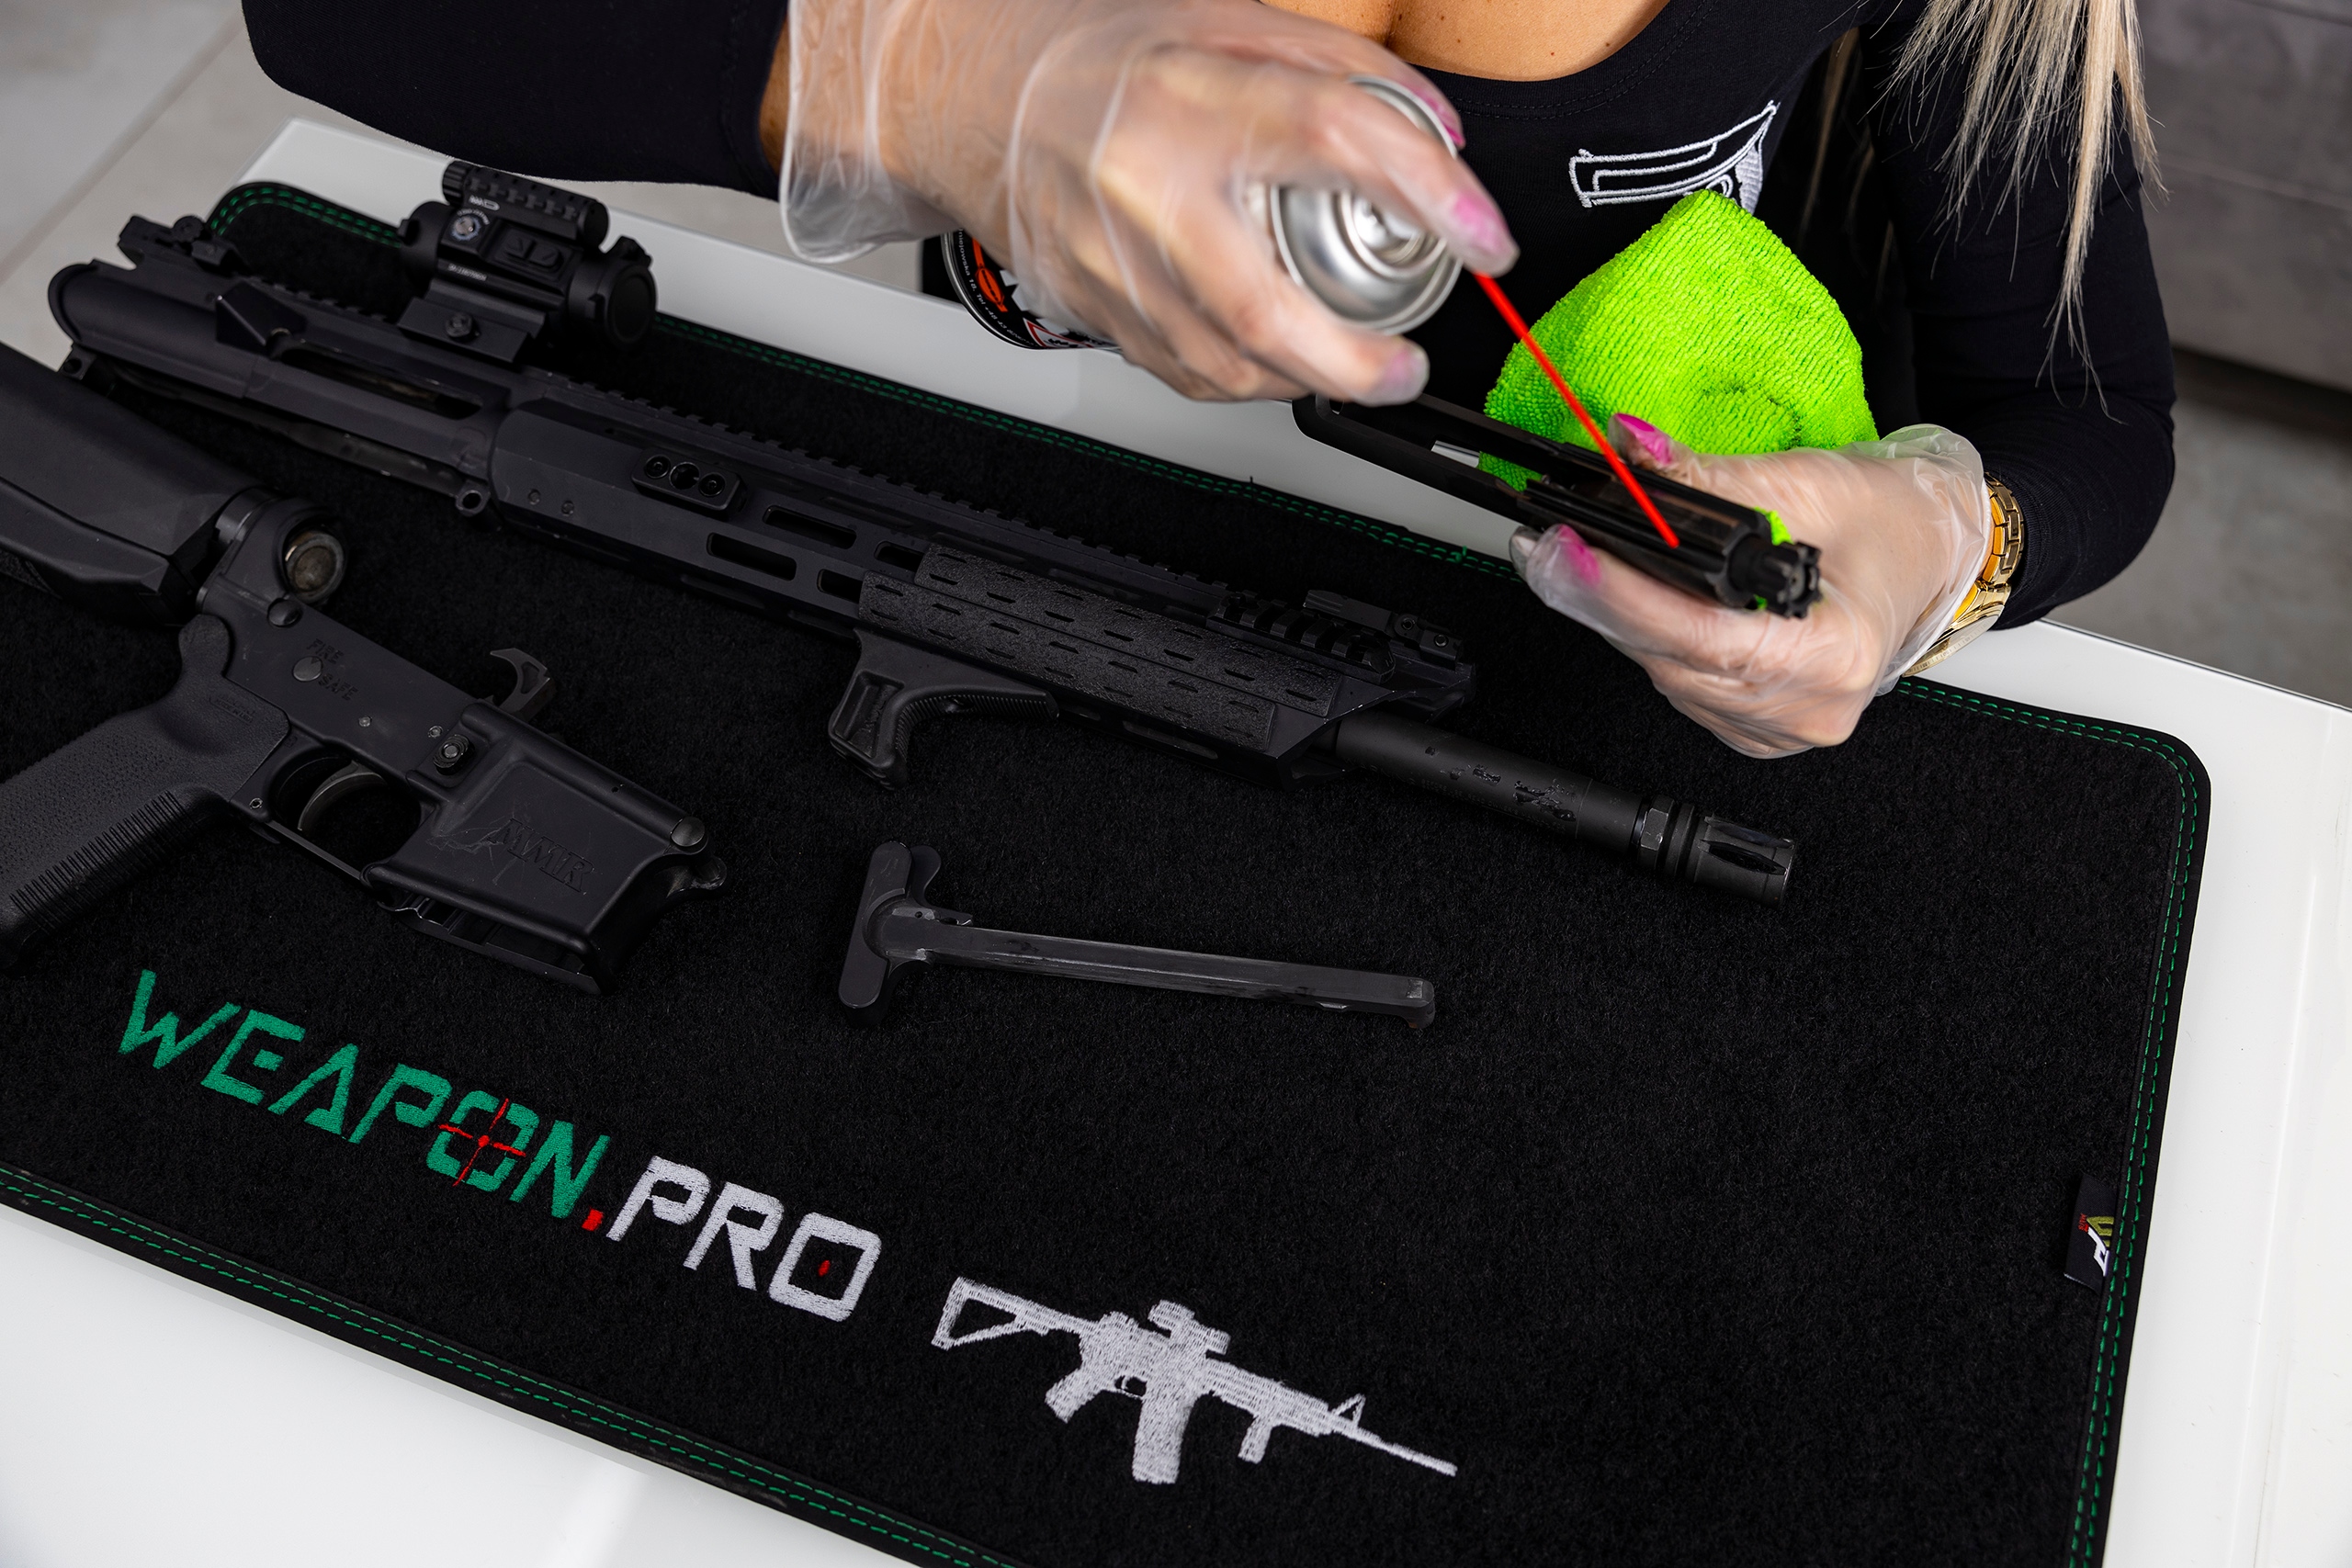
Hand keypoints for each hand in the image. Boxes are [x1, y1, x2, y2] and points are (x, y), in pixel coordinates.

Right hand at [775, 0, 1517, 403]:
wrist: (973, 97)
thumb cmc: (1097, 57)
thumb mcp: (1222, 19)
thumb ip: (1335, 66)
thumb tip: (1434, 129)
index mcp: (1189, 99)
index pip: (1334, 140)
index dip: (1429, 192)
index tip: (1483, 230)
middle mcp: (1144, 190)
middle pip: (1267, 310)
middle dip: (1359, 359)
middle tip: (1409, 362)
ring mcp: (1110, 265)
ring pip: (1227, 363)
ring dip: (1310, 379)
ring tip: (1359, 365)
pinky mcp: (1093, 312)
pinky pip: (1186, 373)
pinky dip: (1249, 380)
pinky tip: (1281, 363)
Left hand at [1513, 415, 1991, 757]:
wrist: (1931, 553)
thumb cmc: (1894, 524)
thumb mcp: (1810, 483)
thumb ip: (1713, 478)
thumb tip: (1633, 453)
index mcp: (1835, 659)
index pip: (1703, 636)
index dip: (1625, 595)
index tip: (1569, 553)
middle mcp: (1806, 710)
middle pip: (1671, 658)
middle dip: (1601, 598)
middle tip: (1544, 545)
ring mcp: (1777, 728)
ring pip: (1665, 672)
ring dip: (1621, 617)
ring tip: (1580, 561)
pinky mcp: (1753, 726)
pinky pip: (1679, 683)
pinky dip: (1653, 638)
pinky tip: (1635, 599)